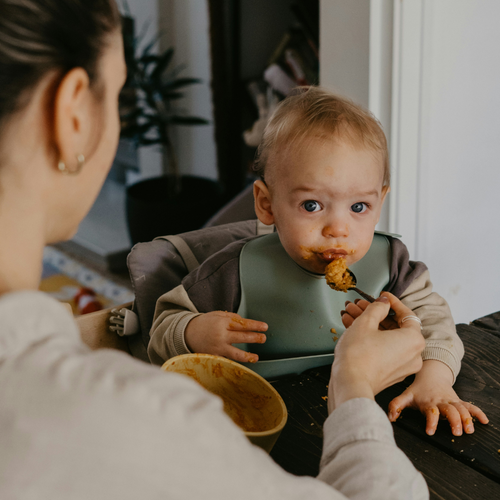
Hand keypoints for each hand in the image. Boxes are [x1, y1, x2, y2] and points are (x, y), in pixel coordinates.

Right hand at [185, 311, 266, 362]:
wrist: (187, 333)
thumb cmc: (204, 322)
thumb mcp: (217, 314)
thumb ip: (232, 317)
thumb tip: (245, 322)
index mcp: (222, 322)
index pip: (242, 324)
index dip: (255, 325)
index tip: (265, 327)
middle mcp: (221, 335)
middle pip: (242, 337)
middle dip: (255, 338)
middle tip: (263, 338)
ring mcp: (218, 347)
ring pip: (235, 353)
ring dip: (248, 355)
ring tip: (256, 357)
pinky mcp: (214, 356)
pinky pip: (228, 360)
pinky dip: (236, 362)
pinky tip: (244, 363)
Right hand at [328, 293, 424, 412]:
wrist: (349, 384)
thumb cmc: (359, 355)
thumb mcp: (365, 322)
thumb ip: (377, 308)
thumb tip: (383, 304)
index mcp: (414, 340)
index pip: (406, 314)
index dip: (392, 302)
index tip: (382, 296)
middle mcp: (413, 355)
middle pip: (394, 326)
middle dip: (374, 313)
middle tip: (360, 305)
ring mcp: (402, 367)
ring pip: (386, 338)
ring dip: (368, 325)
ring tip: (350, 315)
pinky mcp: (390, 374)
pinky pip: (383, 350)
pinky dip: (370, 339)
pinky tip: (352, 328)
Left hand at [388, 360, 488, 435]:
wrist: (430, 375)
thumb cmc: (417, 390)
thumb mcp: (406, 396)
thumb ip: (396, 405)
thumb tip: (389, 417)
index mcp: (429, 402)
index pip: (430, 412)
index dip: (430, 421)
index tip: (430, 432)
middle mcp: (442, 402)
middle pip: (450, 410)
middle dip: (454, 421)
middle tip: (456, 433)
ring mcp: (451, 401)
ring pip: (462, 409)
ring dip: (467, 419)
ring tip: (469, 430)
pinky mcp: (458, 401)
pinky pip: (470, 406)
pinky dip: (477, 413)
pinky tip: (484, 421)